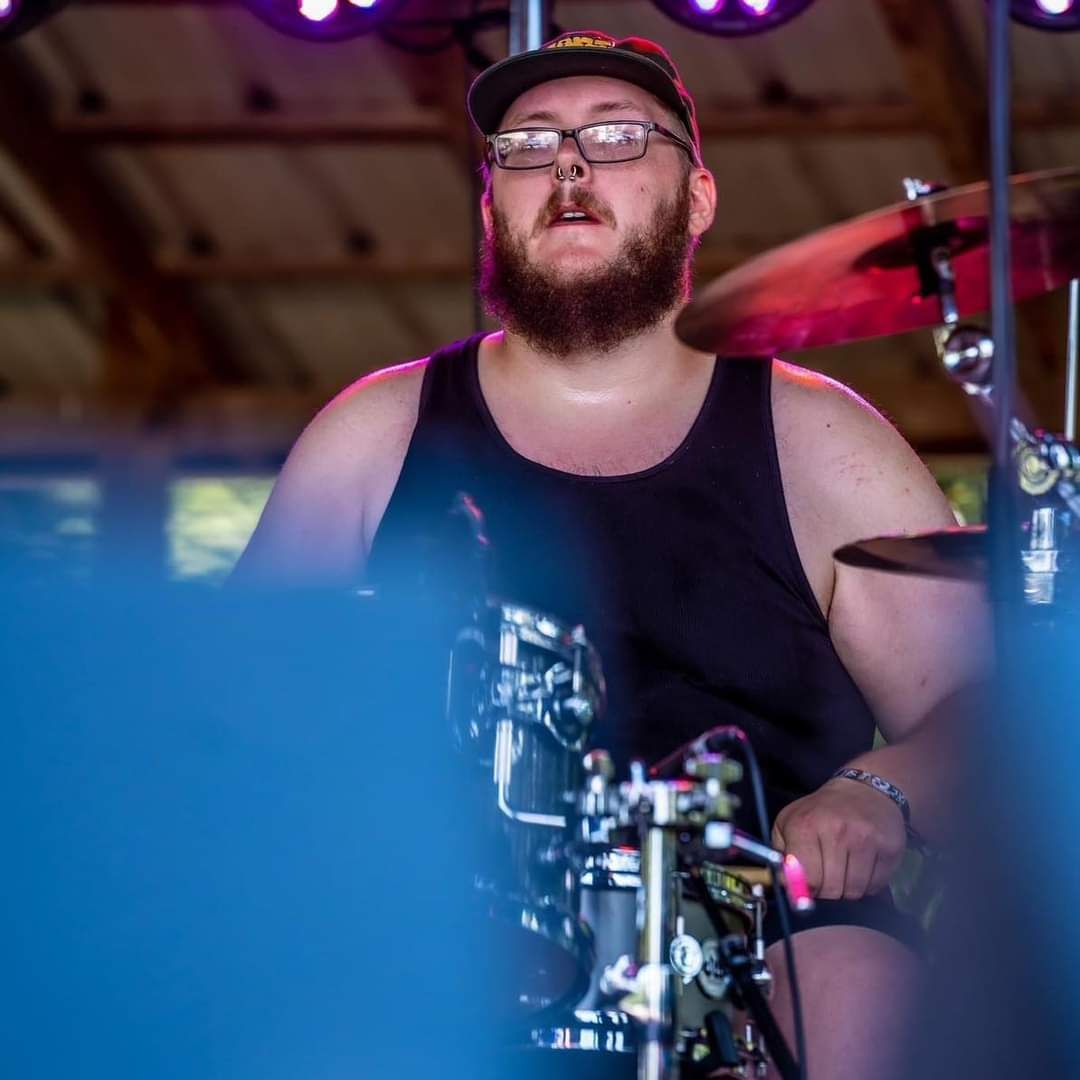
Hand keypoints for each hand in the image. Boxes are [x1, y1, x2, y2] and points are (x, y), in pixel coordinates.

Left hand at [770, 778, 905, 899]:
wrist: (864, 788)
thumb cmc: (821, 810)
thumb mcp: (788, 822)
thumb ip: (780, 856)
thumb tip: (786, 886)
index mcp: (806, 826)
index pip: (807, 879)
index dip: (807, 887)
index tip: (809, 883)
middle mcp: (837, 831)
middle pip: (832, 889)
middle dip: (828, 890)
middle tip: (828, 875)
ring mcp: (866, 840)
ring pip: (855, 891)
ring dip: (849, 888)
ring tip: (845, 868)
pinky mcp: (890, 847)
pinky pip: (877, 885)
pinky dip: (869, 883)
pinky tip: (863, 865)